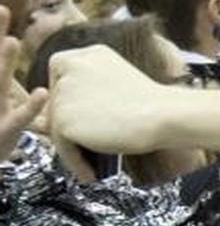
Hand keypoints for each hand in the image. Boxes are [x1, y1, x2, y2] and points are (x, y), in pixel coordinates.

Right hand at [0, 6, 47, 160]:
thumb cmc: (0, 124)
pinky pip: (18, 119)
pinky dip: (29, 107)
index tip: (1, 6)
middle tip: (1, 9)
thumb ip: (12, 76)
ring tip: (11, 41)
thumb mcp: (5, 97)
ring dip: (3, 62)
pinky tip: (41, 93)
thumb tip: (19, 55)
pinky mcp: (3, 132)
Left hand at [49, 44, 169, 158]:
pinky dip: (74, 161)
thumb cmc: (149, 105)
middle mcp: (72, 68)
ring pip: (57, 126)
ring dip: (71, 146)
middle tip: (89, 143)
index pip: (61, 77)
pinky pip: (61, 146)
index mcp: (89, 54)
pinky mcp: (63, 119)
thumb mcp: (115, 83)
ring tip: (91, 162)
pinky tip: (90, 171)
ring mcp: (64, 92)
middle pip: (57, 104)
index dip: (70, 99)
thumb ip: (86, 91)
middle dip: (69, 125)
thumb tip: (50, 118)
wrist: (164, 114)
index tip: (87, 116)